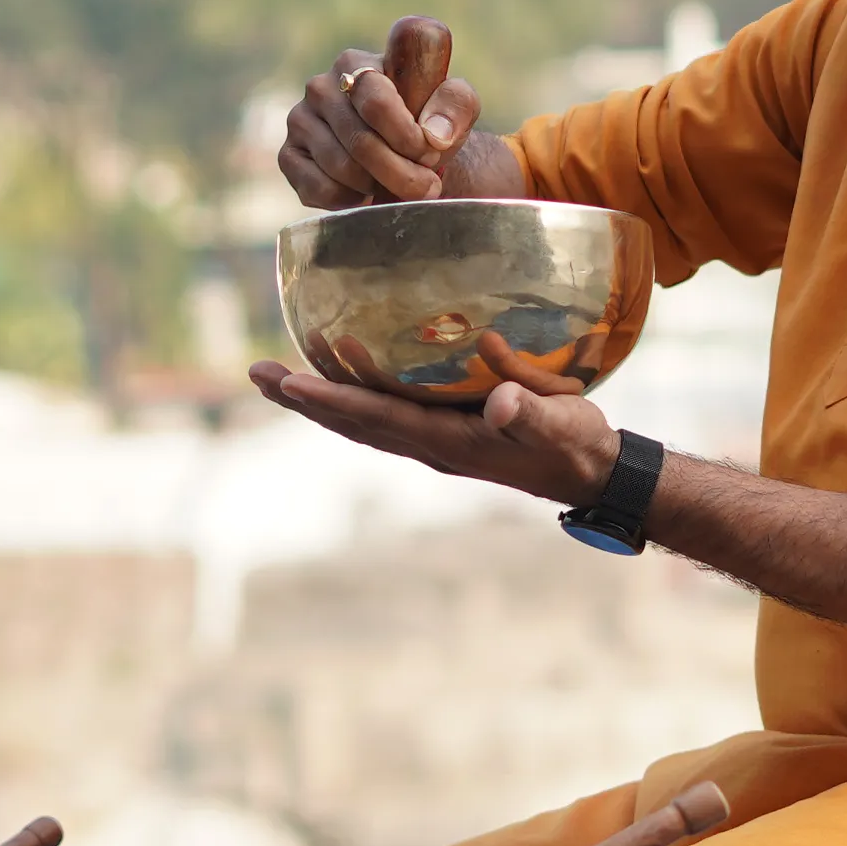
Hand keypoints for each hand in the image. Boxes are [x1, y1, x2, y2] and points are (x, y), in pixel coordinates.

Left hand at [250, 334, 620, 506]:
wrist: (590, 471)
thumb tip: (499, 402)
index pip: (376, 417)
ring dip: (319, 402)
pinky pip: (384, 417)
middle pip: (352, 423)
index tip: (288, 383)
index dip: (331, 400)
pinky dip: (351, 402)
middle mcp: (430, 446)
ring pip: (362, 423)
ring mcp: (434, 443)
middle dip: (304, 400)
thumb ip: (529, 411)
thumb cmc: (575, 443)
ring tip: (279, 380)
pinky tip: (341, 381)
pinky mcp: (445, 434)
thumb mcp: (559, 423)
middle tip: (256, 374)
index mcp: (448, 441)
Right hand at [279, 44, 482, 208]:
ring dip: (379, 187)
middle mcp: (320, 86)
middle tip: (427, 187)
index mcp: (358, 63)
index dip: (407, 136)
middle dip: (401, 173)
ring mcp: (300, 120)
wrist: (405, 152)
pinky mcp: (288, 155)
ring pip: (341, 167)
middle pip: (359, 141)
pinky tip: (367, 194)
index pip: (376, 101)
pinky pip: (317, 187)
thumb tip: (434, 134)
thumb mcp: (455, 105)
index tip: (431, 155)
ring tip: (401, 188)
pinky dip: (350, 200)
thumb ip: (455, 106)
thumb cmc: (428, 122)